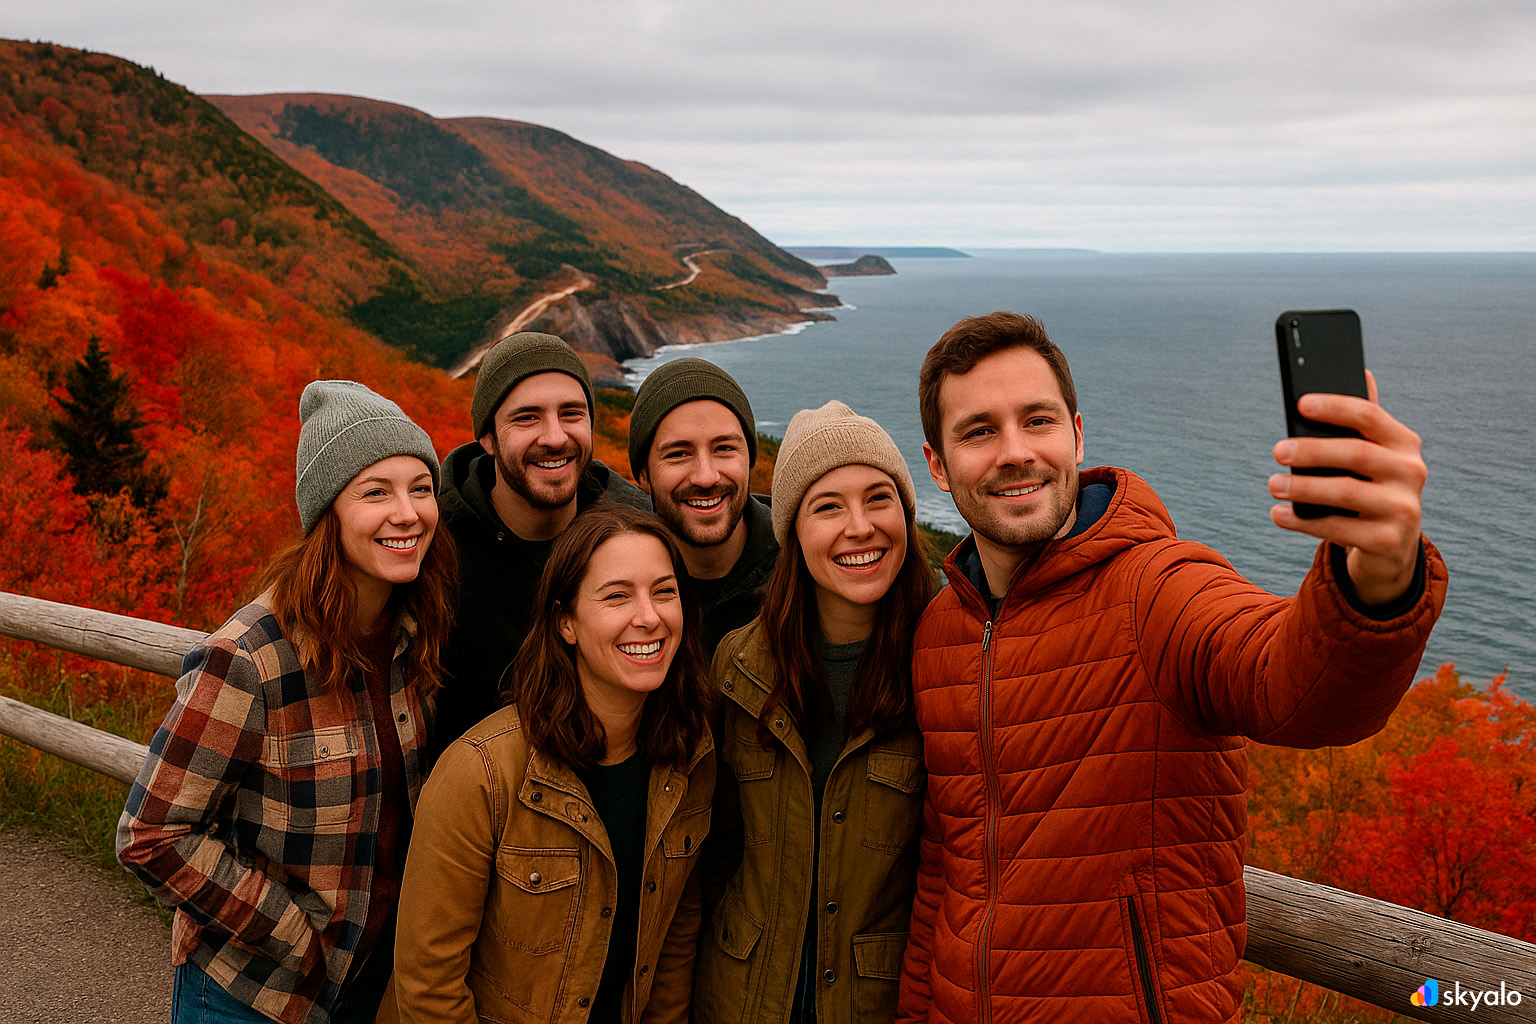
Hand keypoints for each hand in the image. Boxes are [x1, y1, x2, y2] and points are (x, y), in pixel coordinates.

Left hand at [1268, 370, 1425, 606]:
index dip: (1335, 407)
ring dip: (1303, 487)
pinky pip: (1338, 529)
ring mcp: (1404, 509)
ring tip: (1273, 484)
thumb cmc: (1371, 489)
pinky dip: (1303, 521)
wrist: (1390, 547)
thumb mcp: (1372, 455)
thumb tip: (1361, 372)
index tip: (1300, 404)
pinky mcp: (1388, 541)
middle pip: (1356, 454)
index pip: (1370, 416)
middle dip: (1312, 451)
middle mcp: (1411, 473)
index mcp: (1405, 444)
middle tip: (1277, 451)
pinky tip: (1279, 514)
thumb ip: (1363, 420)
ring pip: (1346, 493)